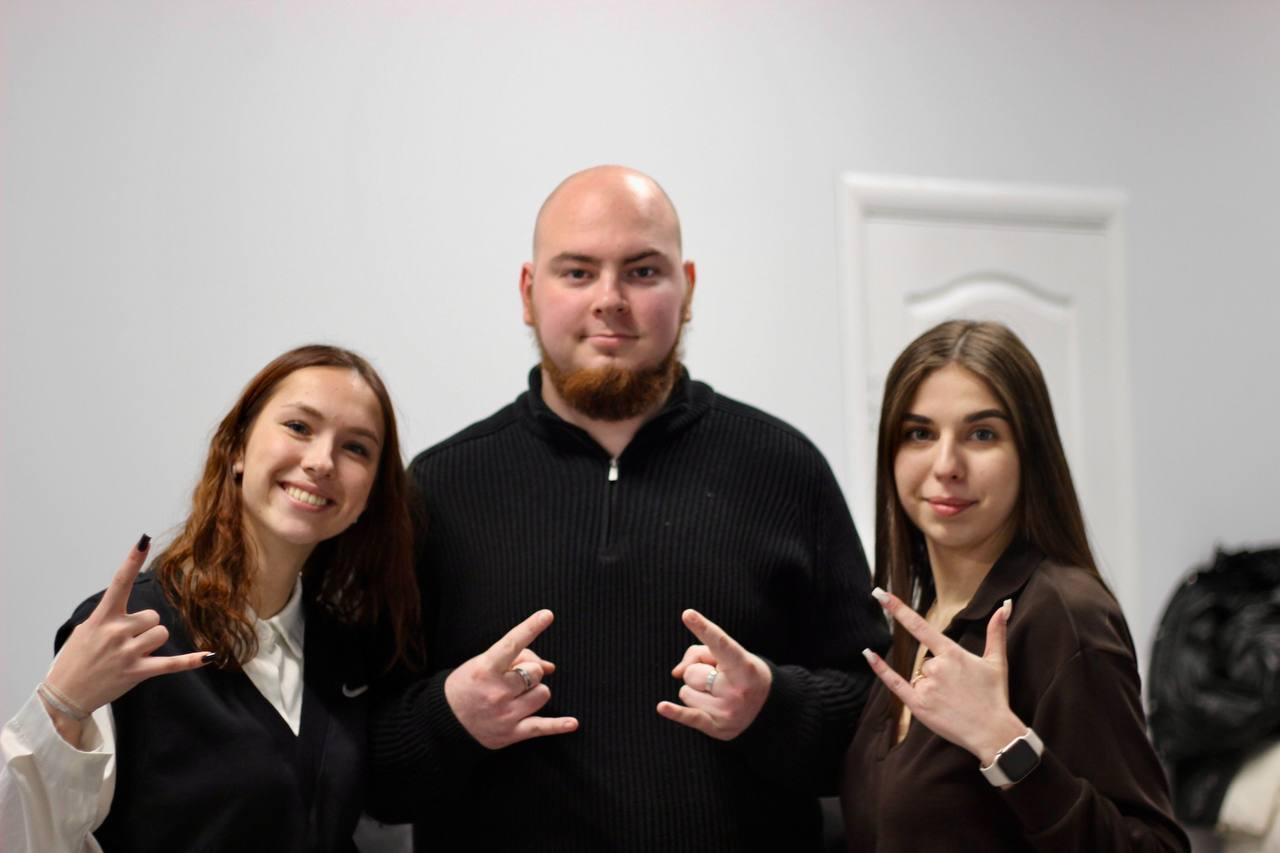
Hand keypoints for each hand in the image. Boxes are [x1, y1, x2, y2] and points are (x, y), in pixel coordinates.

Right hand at [43, 536, 212, 737]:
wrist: (64, 695)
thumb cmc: (76, 659)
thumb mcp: (86, 629)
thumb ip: (110, 615)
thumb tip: (133, 607)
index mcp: (102, 617)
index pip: (119, 583)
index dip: (132, 561)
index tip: (143, 541)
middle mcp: (116, 631)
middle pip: (153, 616)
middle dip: (143, 628)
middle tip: (122, 644)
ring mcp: (128, 652)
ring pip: (161, 634)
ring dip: (151, 643)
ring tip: (129, 656)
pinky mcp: (138, 671)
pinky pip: (172, 663)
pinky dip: (191, 660)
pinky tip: (209, 656)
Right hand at [443, 609, 577, 748]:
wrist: (444, 722)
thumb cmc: (467, 686)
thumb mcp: (482, 663)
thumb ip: (516, 659)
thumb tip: (550, 667)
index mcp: (485, 669)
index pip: (512, 643)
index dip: (530, 627)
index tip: (547, 615)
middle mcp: (496, 692)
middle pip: (535, 672)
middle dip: (530, 671)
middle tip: (514, 676)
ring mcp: (505, 714)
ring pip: (542, 694)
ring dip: (535, 691)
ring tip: (518, 695)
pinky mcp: (511, 733)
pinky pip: (542, 727)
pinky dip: (558, 726)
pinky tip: (573, 723)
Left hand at [656, 609, 772, 740]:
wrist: (768, 707)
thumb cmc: (741, 673)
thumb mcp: (729, 655)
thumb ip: (699, 653)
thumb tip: (676, 672)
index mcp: (744, 666)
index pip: (720, 644)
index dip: (703, 628)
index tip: (688, 614)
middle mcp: (737, 690)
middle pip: (691, 673)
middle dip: (698, 673)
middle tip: (718, 678)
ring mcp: (728, 711)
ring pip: (685, 692)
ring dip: (696, 691)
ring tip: (717, 694)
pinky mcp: (718, 728)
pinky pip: (688, 716)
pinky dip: (674, 712)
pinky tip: (662, 707)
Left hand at [862, 589, 1025, 763]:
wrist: (993, 732)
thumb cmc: (995, 696)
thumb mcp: (997, 661)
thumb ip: (996, 631)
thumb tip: (1005, 605)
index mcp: (953, 654)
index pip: (920, 626)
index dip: (898, 609)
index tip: (881, 594)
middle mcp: (937, 667)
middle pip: (926, 661)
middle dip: (940, 673)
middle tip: (959, 690)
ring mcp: (926, 686)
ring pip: (919, 676)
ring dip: (931, 686)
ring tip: (952, 701)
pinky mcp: (918, 705)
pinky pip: (895, 683)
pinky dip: (881, 669)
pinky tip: (868, 654)